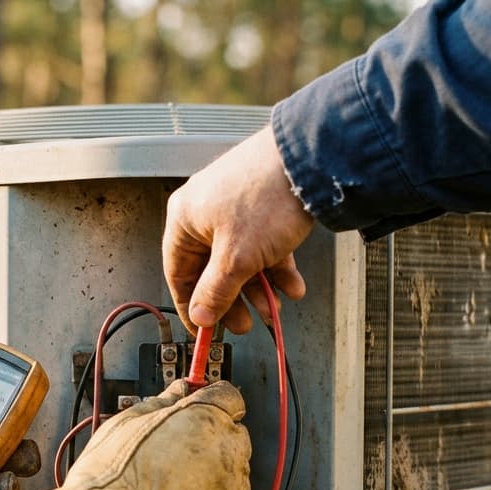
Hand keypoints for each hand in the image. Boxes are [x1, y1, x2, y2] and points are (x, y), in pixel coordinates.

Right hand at [26, 380, 250, 489]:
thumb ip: (160, 403)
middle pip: (234, 437)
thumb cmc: (112, 480)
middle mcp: (228, 451)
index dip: (212, 402)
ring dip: (212, 478)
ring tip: (171, 489)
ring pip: (233, 477)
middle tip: (176, 454)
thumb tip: (175, 393)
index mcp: (205, 417)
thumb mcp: (125, 425)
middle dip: (212, 442)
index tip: (200, 409)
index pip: (228, 397)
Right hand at [163, 126, 314, 333]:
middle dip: (232, 300)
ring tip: (275, 307)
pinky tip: (292, 285)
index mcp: (185, 219)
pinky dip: (276, 267)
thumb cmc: (267, 196)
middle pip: (212, 269)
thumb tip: (201, 315)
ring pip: (241, 260)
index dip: (192, 306)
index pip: (178, 274)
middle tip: (244, 323)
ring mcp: (236, 207)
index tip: (204, 329)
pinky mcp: (262, 206)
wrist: (312, 160)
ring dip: (259, 288)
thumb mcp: (236, 258)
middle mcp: (205, 211)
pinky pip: (263, 245)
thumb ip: (216, 291)